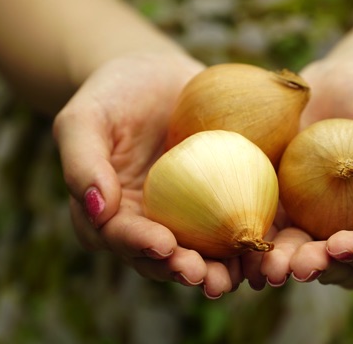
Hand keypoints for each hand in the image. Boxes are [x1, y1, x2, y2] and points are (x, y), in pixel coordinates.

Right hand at [53, 53, 242, 297]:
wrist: (156, 75)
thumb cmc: (113, 94)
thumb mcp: (84, 119)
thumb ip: (82, 163)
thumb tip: (99, 209)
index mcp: (115, 214)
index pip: (124, 237)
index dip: (142, 245)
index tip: (164, 245)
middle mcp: (153, 222)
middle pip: (167, 257)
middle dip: (186, 270)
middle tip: (207, 277)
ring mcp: (191, 214)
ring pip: (205, 250)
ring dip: (223, 267)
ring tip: (241, 273)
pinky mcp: (225, 197)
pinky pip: (239, 220)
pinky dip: (253, 235)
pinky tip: (270, 244)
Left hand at [245, 61, 352, 288]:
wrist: (349, 82)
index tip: (340, 243)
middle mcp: (345, 236)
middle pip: (333, 265)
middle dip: (316, 269)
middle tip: (299, 265)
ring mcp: (307, 224)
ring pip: (294, 255)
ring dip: (281, 265)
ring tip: (267, 265)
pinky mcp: (275, 206)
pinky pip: (263, 227)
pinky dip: (252, 241)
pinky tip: (240, 245)